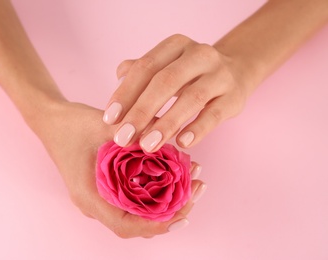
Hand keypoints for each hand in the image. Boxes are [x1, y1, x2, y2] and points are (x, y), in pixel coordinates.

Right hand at [30, 101, 205, 237]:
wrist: (51, 121)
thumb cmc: (72, 124)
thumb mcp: (104, 125)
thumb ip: (134, 134)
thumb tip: (170, 138)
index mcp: (90, 196)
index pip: (125, 225)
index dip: (156, 225)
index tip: (182, 214)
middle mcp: (95, 203)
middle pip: (136, 223)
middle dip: (170, 213)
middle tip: (196, 190)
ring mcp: (100, 198)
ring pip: (136, 213)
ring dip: (166, 202)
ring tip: (192, 181)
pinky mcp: (105, 189)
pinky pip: (133, 200)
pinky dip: (155, 192)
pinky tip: (172, 174)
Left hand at [103, 34, 248, 151]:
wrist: (236, 71)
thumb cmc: (191, 74)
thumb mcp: (166, 66)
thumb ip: (141, 72)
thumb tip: (118, 81)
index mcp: (176, 46)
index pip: (146, 67)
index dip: (125, 93)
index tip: (110, 119)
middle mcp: (198, 55)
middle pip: (165, 81)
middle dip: (141, 111)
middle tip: (123, 138)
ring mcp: (220, 74)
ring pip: (191, 98)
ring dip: (166, 124)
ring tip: (147, 146)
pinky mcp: (234, 96)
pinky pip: (215, 114)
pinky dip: (197, 128)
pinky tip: (182, 142)